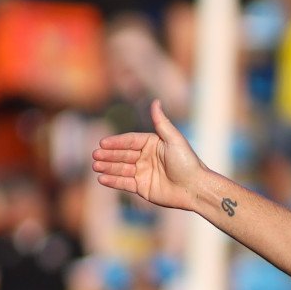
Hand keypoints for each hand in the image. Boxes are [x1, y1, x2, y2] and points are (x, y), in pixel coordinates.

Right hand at [92, 99, 206, 212]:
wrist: (196, 188)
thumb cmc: (187, 162)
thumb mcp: (174, 140)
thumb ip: (161, 122)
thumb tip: (155, 101)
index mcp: (152, 144)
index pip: (129, 141)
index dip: (116, 142)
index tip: (102, 143)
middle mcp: (146, 157)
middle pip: (122, 155)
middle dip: (108, 155)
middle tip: (95, 156)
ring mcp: (143, 173)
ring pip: (121, 169)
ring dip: (107, 167)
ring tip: (95, 166)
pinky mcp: (143, 188)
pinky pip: (124, 183)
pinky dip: (113, 181)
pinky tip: (101, 178)